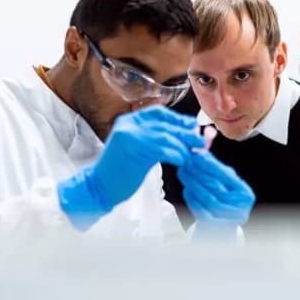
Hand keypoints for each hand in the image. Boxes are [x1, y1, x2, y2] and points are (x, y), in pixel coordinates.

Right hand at [58, 106, 203, 228]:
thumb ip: (153, 140)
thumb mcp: (136, 149)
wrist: (98, 187)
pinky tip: (182, 160)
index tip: (191, 126)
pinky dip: (175, 153)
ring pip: (164, 135)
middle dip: (185, 132)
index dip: (176, 119)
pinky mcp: (133, 149)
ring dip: (183, 144)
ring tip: (193, 153)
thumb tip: (179, 137)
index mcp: (128, 122)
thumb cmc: (118, 172)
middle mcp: (128, 125)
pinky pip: (161, 148)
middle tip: (200, 140)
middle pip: (164, 124)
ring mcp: (129, 135)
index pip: (157, 113)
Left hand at [177, 151, 254, 227]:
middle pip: (215, 186)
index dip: (209, 164)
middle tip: (185, 162)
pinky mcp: (214, 226)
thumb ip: (215, 168)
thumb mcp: (224, 184)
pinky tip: (186, 189)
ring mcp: (227, 219)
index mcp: (244, 194)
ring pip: (207, 197)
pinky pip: (200, 209)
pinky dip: (192, 198)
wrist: (219, 229)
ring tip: (183, 173)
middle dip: (198, 172)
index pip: (226, 175)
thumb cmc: (222, 201)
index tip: (196, 154)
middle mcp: (240, 207)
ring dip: (192, 183)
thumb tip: (200, 150)